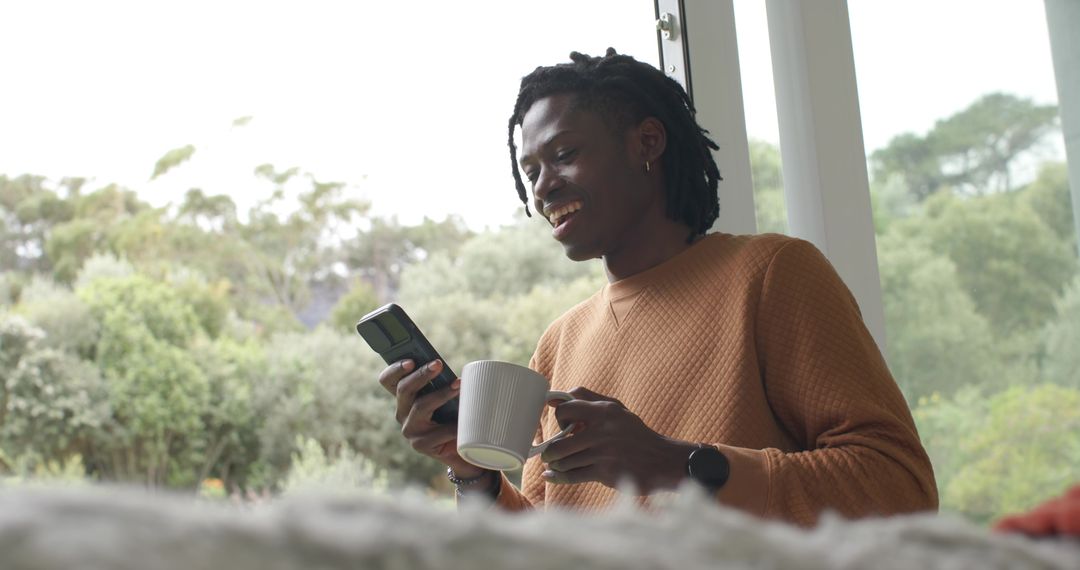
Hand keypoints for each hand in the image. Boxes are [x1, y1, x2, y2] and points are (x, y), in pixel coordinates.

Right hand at [377, 359, 485, 478]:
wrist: (463, 449)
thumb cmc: (453, 416)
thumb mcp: (444, 397)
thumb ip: (440, 383)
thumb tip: (448, 366)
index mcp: (404, 398)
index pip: (388, 381)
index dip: (395, 369)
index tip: (410, 360)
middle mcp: (402, 413)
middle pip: (403, 389)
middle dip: (421, 374)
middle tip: (438, 364)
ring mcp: (409, 430)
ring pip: (421, 406)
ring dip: (441, 394)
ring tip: (458, 385)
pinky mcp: (420, 445)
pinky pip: (439, 430)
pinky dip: (454, 423)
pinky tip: (465, 419)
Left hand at [540, 387, 697, 494]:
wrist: (661, 460)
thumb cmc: (634, 433)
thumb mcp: (615, 409)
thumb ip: (586, 399)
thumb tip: (551, 399)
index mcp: (604, 411)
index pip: (565, 409)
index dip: (559, 418)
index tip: (563, 426)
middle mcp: (602, 431)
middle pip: (559, 442)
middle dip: (551, 450)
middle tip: (552, 452)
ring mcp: (603, 453)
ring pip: (564, 461)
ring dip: (556, 464)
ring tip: (557, 464)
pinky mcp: (605, 473)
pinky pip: (572, 476)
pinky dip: (557, 477)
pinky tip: (551, 476)